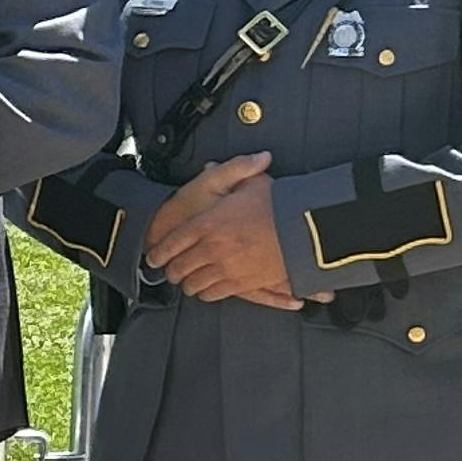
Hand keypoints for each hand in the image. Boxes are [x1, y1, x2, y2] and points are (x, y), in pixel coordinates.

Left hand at [144, 153, 298, 308]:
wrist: (308, 231)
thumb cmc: (280, 205)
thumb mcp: (252, 182)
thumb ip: (228, 174)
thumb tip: (210, 166)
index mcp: (207, 224)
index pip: (171, 243)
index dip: (158, 253)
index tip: (153, 257)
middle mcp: (211, 249)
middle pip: (178, 268)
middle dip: (172, 270)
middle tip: (170, 270)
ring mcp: (226, 269)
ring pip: (194, 285)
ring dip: (189, 283)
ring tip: (188, 280)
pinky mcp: (243, 284)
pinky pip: (214, 294)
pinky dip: (207, 292)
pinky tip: (207, 289)